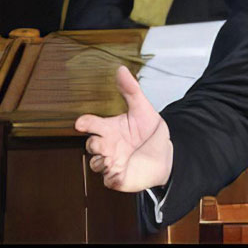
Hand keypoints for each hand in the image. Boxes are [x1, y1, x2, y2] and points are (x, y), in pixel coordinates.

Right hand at [75, 65, 173, 191]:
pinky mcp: (118, 178)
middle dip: (93, 143)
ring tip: (110, 157)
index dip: (84, 123)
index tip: (81, 123)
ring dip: (100, 160)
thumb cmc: (149, 132)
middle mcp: (107, 145)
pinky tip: (118, 169)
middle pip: (91, 144)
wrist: (167, 154)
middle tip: (101, 141)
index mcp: (109, 128)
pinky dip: (111, 175)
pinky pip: (108, 179)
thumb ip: (131, 90)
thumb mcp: (142, 108)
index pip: (90, 124)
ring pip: (95, 164)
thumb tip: (121, 69)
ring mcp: (111, 162)